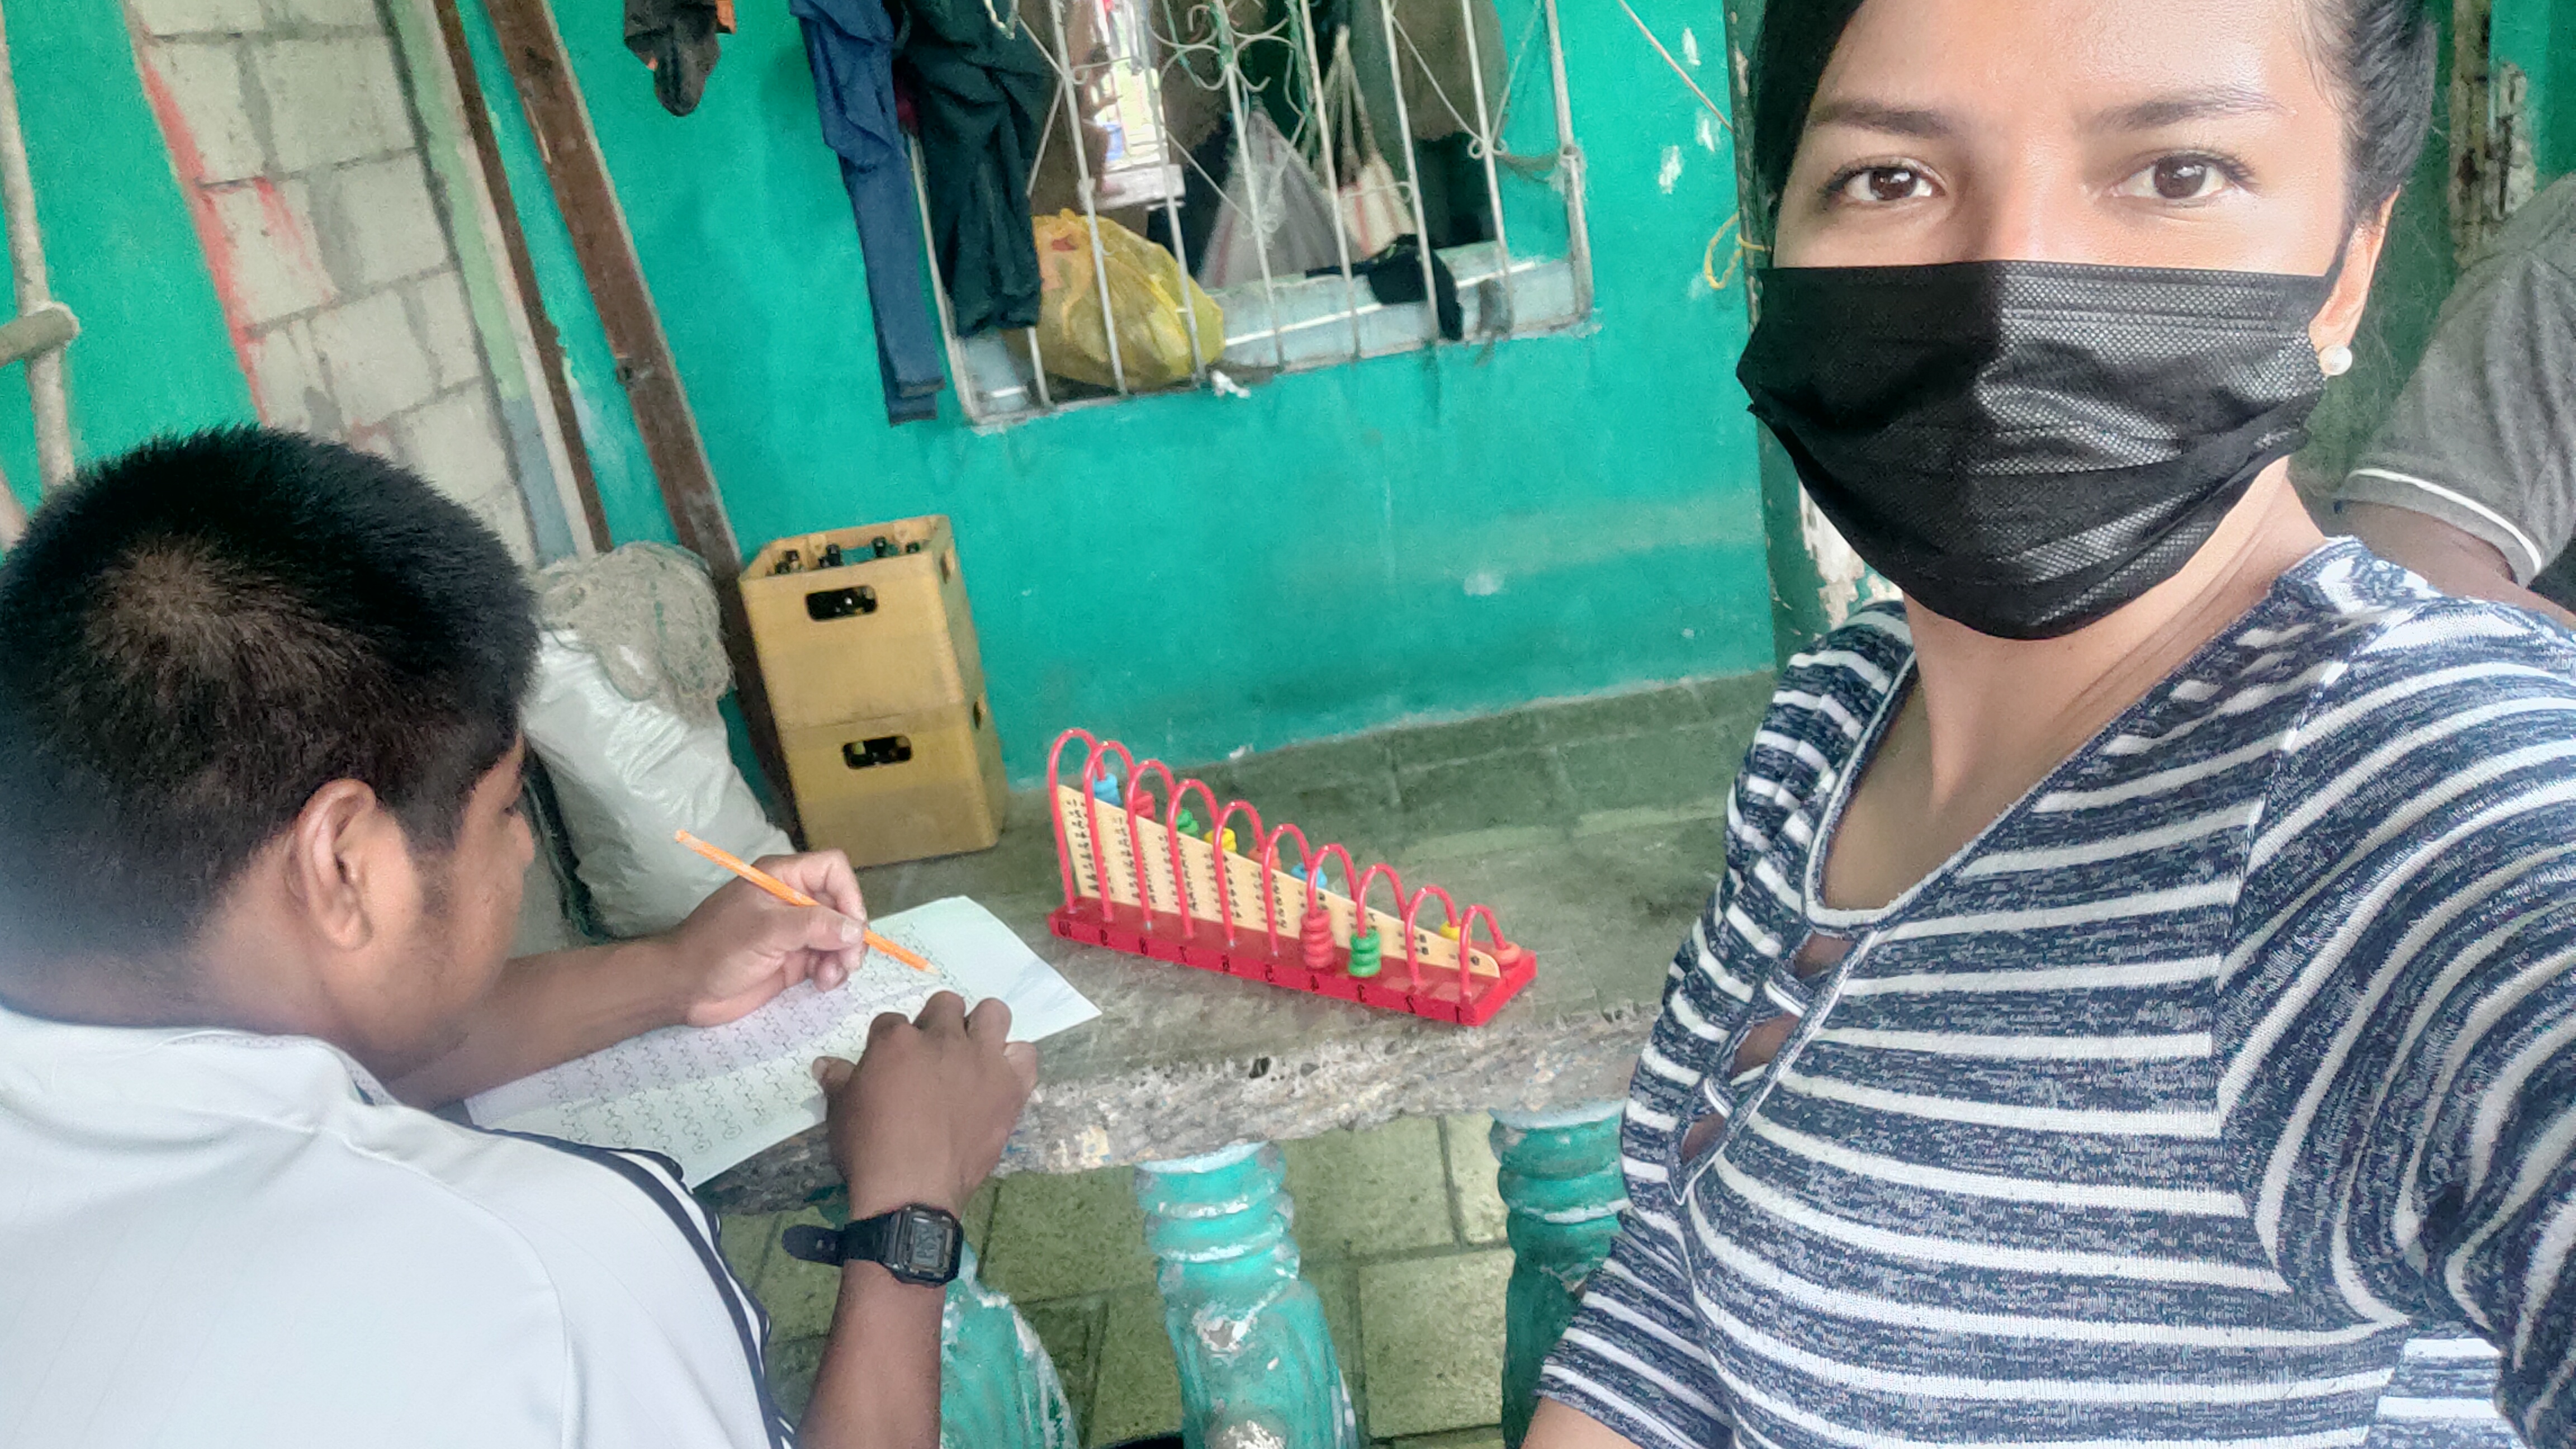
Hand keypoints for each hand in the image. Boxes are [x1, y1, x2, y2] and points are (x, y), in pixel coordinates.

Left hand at [661, 849, 869, 1028]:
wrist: (684, 988)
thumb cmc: (717, 949)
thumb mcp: (765, 930)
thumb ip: (813, 926)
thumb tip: (856, 930)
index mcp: (783, 877)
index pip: (833, 870)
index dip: (849, 894)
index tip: (852, 927)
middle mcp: (794, 900)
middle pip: (842, 906)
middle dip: (850, 934)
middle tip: (848, 962)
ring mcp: (795, 932)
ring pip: (840, 937)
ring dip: (843, 957)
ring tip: (830, 977)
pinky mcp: (794, 960)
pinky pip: (828, 960)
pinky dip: (832, 972)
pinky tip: (822, 983)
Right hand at [813, 993, 1037, 1216]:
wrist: (910, 1191)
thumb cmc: (870, 1150)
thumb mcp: (842, 1112)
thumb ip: (839, 1080)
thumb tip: (824, 1064)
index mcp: (898, 1040)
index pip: (892, 1021)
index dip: (891, 1042)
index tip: (891, 1064)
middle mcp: (944, 1039)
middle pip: (946, 1006)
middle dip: (937, 1024)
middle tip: (931, 1058)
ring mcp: (981, 1060)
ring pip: (993, 1013)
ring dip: (981, 1028)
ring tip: (971, 1055)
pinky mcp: (1010, 1086)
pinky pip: (1025, 1055)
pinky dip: (1013, 1061)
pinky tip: (999, 1078)